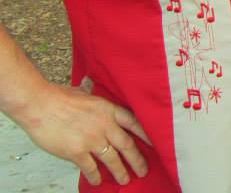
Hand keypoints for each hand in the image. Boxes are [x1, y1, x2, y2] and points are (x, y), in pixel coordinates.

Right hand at [19, 77, 149, 185]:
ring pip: (112, 159)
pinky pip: (90, 167)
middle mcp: (105, 125)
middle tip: (143, 170)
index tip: (155, 144)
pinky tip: (98, 181)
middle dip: (137, 160)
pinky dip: (95, 176)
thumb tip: (89, 83)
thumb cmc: (59, 97)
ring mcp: (92, 139)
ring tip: (125, 180)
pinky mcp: (77, 152)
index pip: (135, 123)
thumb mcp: (82, 92)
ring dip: (120, 171)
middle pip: (127, 145)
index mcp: (109, 109)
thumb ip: (90, 92)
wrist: (40, 105)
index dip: (146, 134)